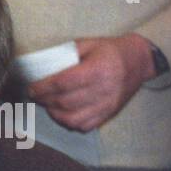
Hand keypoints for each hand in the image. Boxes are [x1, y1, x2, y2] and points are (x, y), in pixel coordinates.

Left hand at [28, 35, 156, 132]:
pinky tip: (63, 114)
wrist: (139, 61)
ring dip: (54, 114)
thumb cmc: (110, 51)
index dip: (43, 88)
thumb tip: (39, 66)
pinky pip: (84, 126)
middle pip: (65, 102)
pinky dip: (69, 123)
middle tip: (37, 96)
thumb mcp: (89, 44)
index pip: (63, 83)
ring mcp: (107, 105)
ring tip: (48, 105)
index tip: (31, 89)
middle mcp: (104, 89)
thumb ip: (65, 54)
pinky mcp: (109, 114)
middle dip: (45, 100)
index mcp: (98, 69)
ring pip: (72, 118)